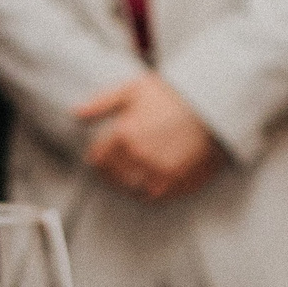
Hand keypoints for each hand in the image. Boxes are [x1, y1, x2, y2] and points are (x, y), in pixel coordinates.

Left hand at [75, 74, 224, 200]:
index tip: (104, 152)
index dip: (99, 155)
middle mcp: (140, 158)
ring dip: (133, 182)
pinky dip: (153, 189)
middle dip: (114, 170)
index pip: (98, 159)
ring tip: (139, 169)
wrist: (213, 101)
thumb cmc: (171, 93)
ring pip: (135, 190)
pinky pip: (158, 196)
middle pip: (114, 178)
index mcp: (124, 135)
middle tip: (121, 162)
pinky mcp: (180, 183)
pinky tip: (157, 175)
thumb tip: (75, 114)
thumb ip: (101, 104)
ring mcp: (160, 173)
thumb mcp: (132, 90)